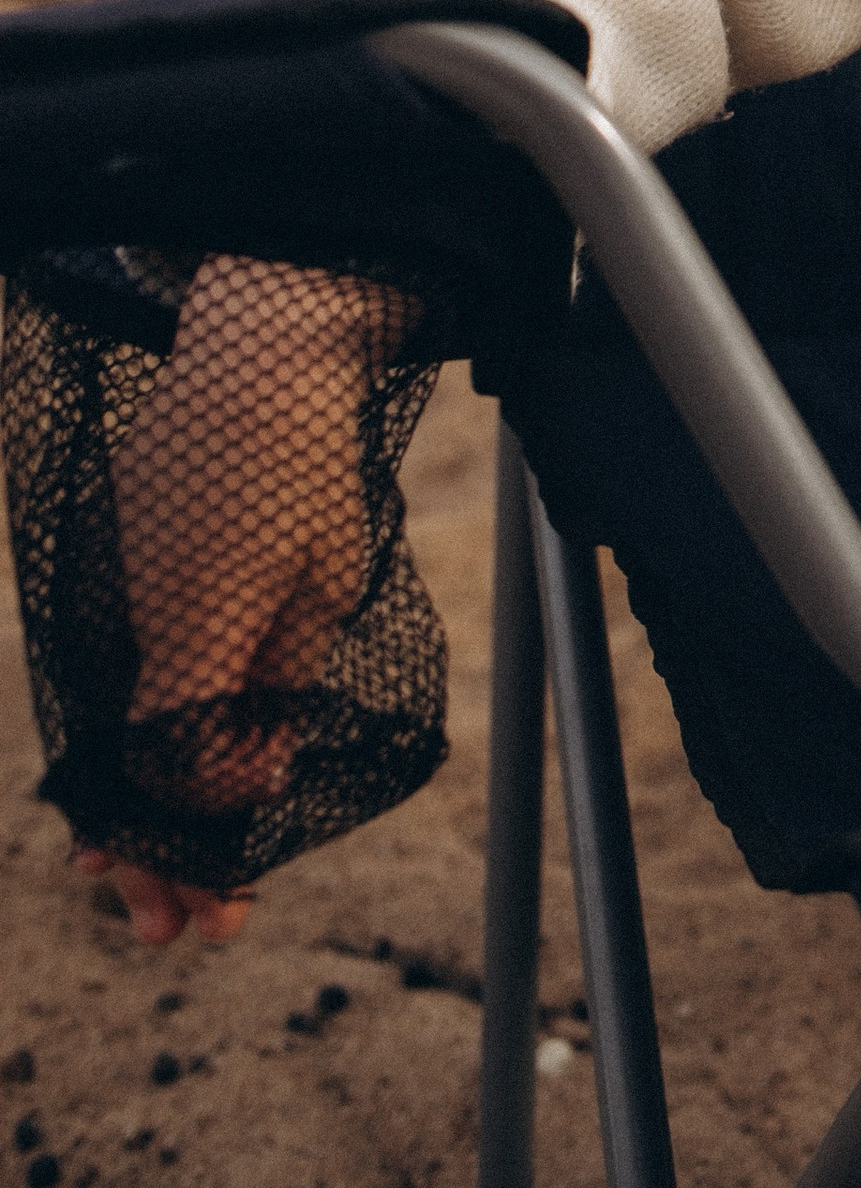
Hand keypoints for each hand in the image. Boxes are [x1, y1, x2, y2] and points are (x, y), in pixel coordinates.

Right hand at [83, 257, 411, 937]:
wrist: (258, 347)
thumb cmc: (310, 457)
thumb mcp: (326, 575)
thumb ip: (283, 676)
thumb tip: (257, 768)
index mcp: (199, 615)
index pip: (175, 751)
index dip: (205, 811)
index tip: (249, 832)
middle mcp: (142, 610)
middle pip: (128, 759)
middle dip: (150, 854)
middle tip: (177, 930)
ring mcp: (121, 583)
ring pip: (116, 718)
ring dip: (134, 804)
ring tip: (140, 890)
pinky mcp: (120, 560)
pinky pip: (121, 664)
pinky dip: (132, 729)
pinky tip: (135, 792)